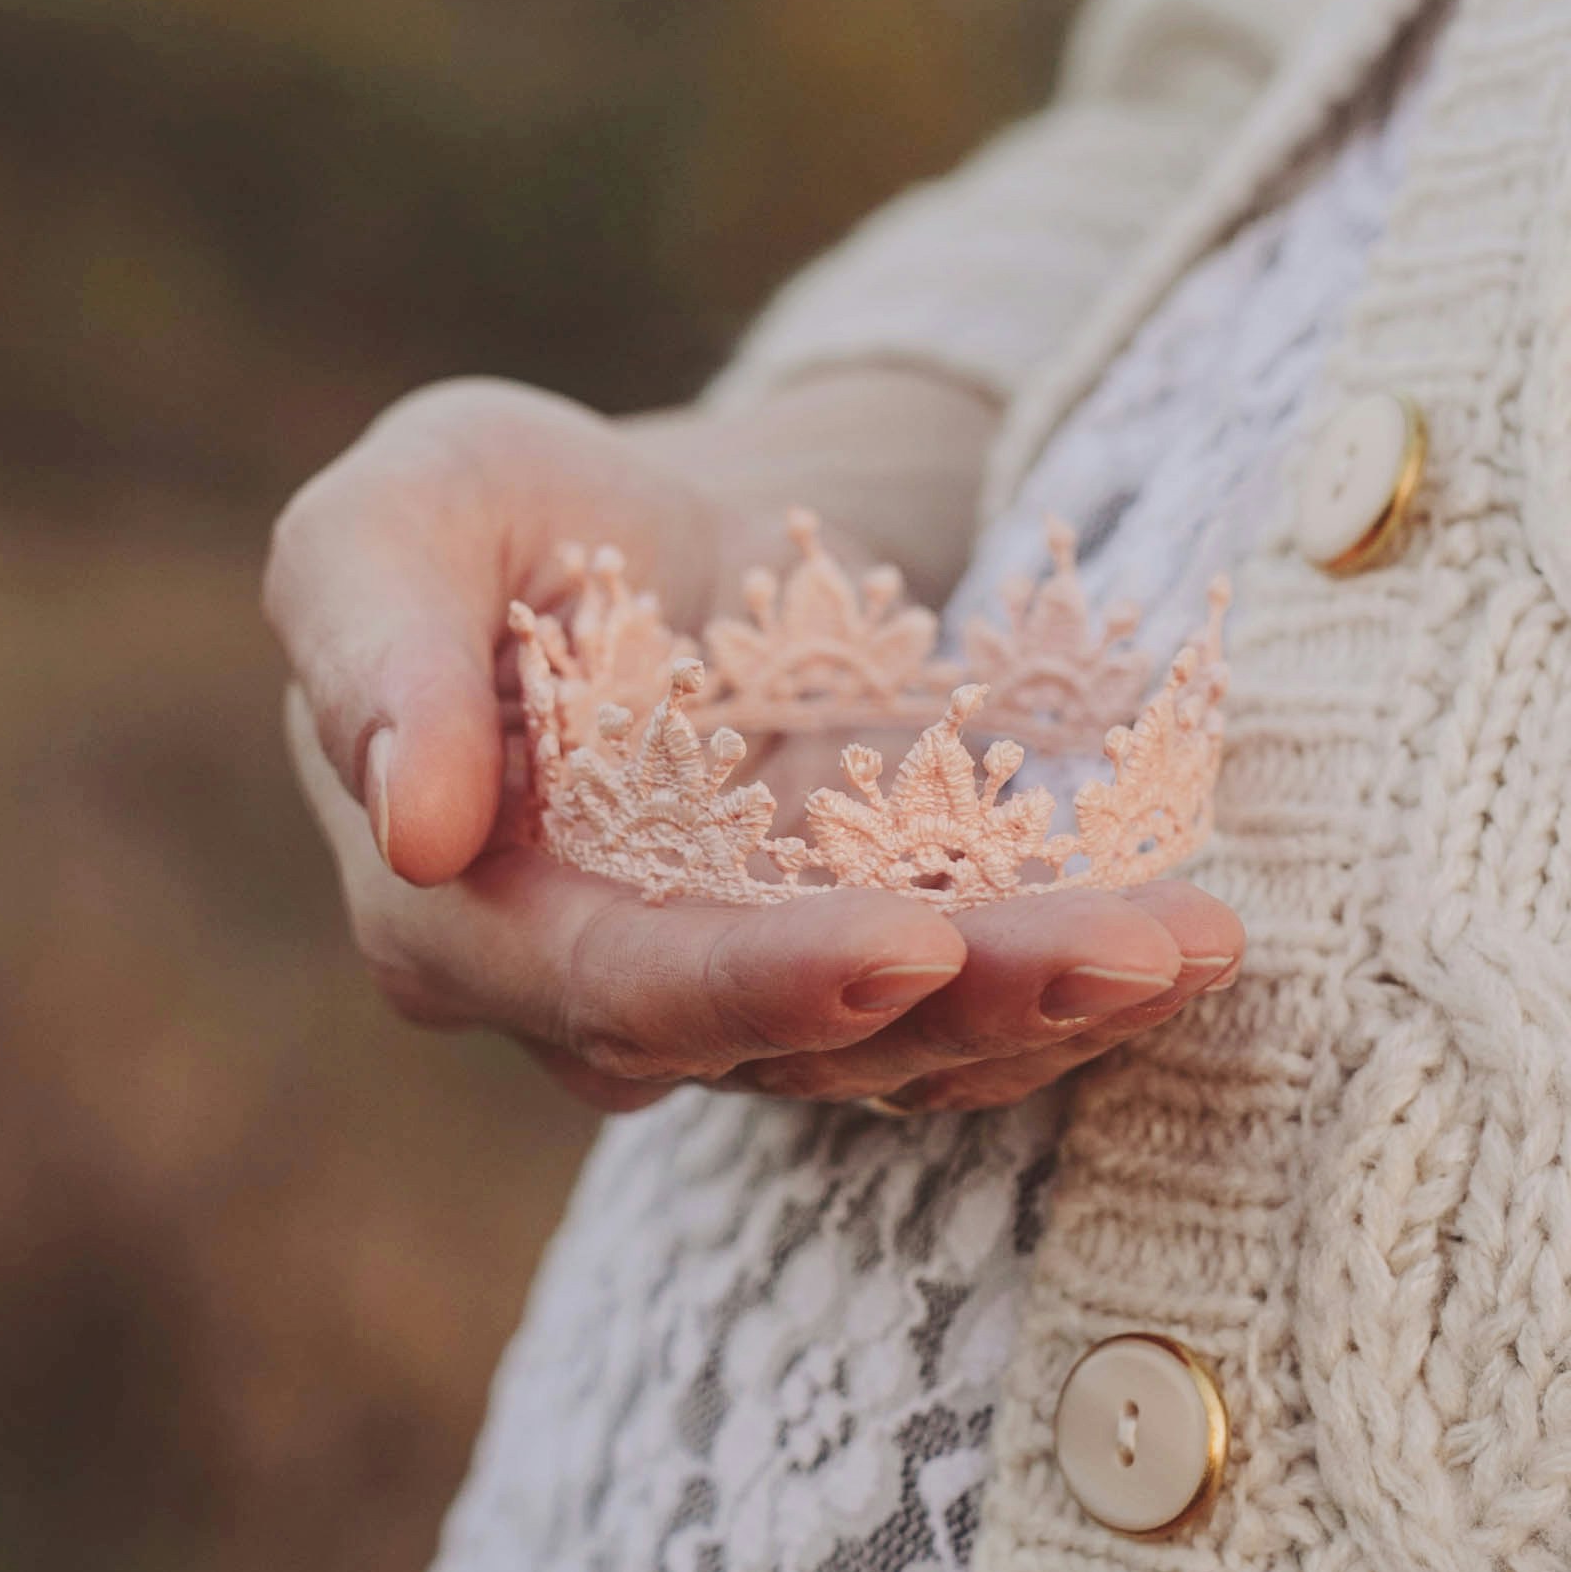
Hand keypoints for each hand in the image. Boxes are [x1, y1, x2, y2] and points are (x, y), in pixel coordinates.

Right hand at [264, 372, 1244, 1114]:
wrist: (640, 539)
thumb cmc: (498, 518)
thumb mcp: (400, 517)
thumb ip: (372, 643)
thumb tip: (412, 817)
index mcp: (462, 921)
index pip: (614, 985)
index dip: (757, 982)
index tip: (909, 942)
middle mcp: (604, 1003)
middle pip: (790, 1042)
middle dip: (971, 1002)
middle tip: (1133, 949)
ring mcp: (746, 1007)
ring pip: (902, 1054)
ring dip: (1055, 1009)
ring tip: (1199, 941)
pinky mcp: (861, 983)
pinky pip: (969, 1026)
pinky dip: (1079, 992)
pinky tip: (1194, 943)